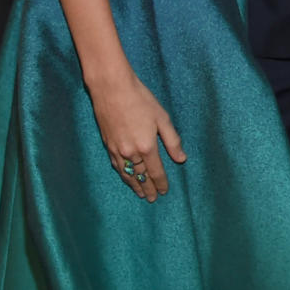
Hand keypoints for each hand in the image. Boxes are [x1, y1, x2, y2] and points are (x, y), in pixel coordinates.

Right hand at [88, 69, 186, 201]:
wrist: (112, 90)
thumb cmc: (141, 100)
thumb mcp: (162, 118)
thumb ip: (172, 141)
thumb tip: (181, 159)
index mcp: (147, 147)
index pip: (155, 172)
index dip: (161, 183)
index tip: (164, 192)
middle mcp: (131, 153)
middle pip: (140, 176)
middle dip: (147, 188)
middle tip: (152, 199)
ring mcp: (117, 150)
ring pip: (127, 174)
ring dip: (134, 185)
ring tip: (140, 193)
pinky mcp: (108, 145)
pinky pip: (117, 167)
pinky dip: (123, 175)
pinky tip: (126, 177)